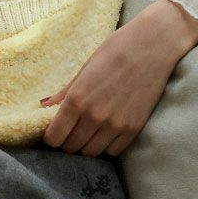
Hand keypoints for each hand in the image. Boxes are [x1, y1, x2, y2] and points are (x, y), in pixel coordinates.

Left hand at [40, 0, 197, 157]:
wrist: (154, 45)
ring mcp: (116, 125)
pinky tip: (106, 131)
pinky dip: (106, 145)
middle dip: (67, 141)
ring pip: (91, 152)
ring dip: (86, 144)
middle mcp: (94, 116)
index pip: (55, 137)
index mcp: (77, 99)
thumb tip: (43, 106)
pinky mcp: (134, 129)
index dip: (51, 137)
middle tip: (71, 129)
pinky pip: (113, 151)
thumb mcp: (85, 68)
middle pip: (71, 148)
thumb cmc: (115, 50)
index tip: (54, 131)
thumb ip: (64, 93)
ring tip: (89, 130)